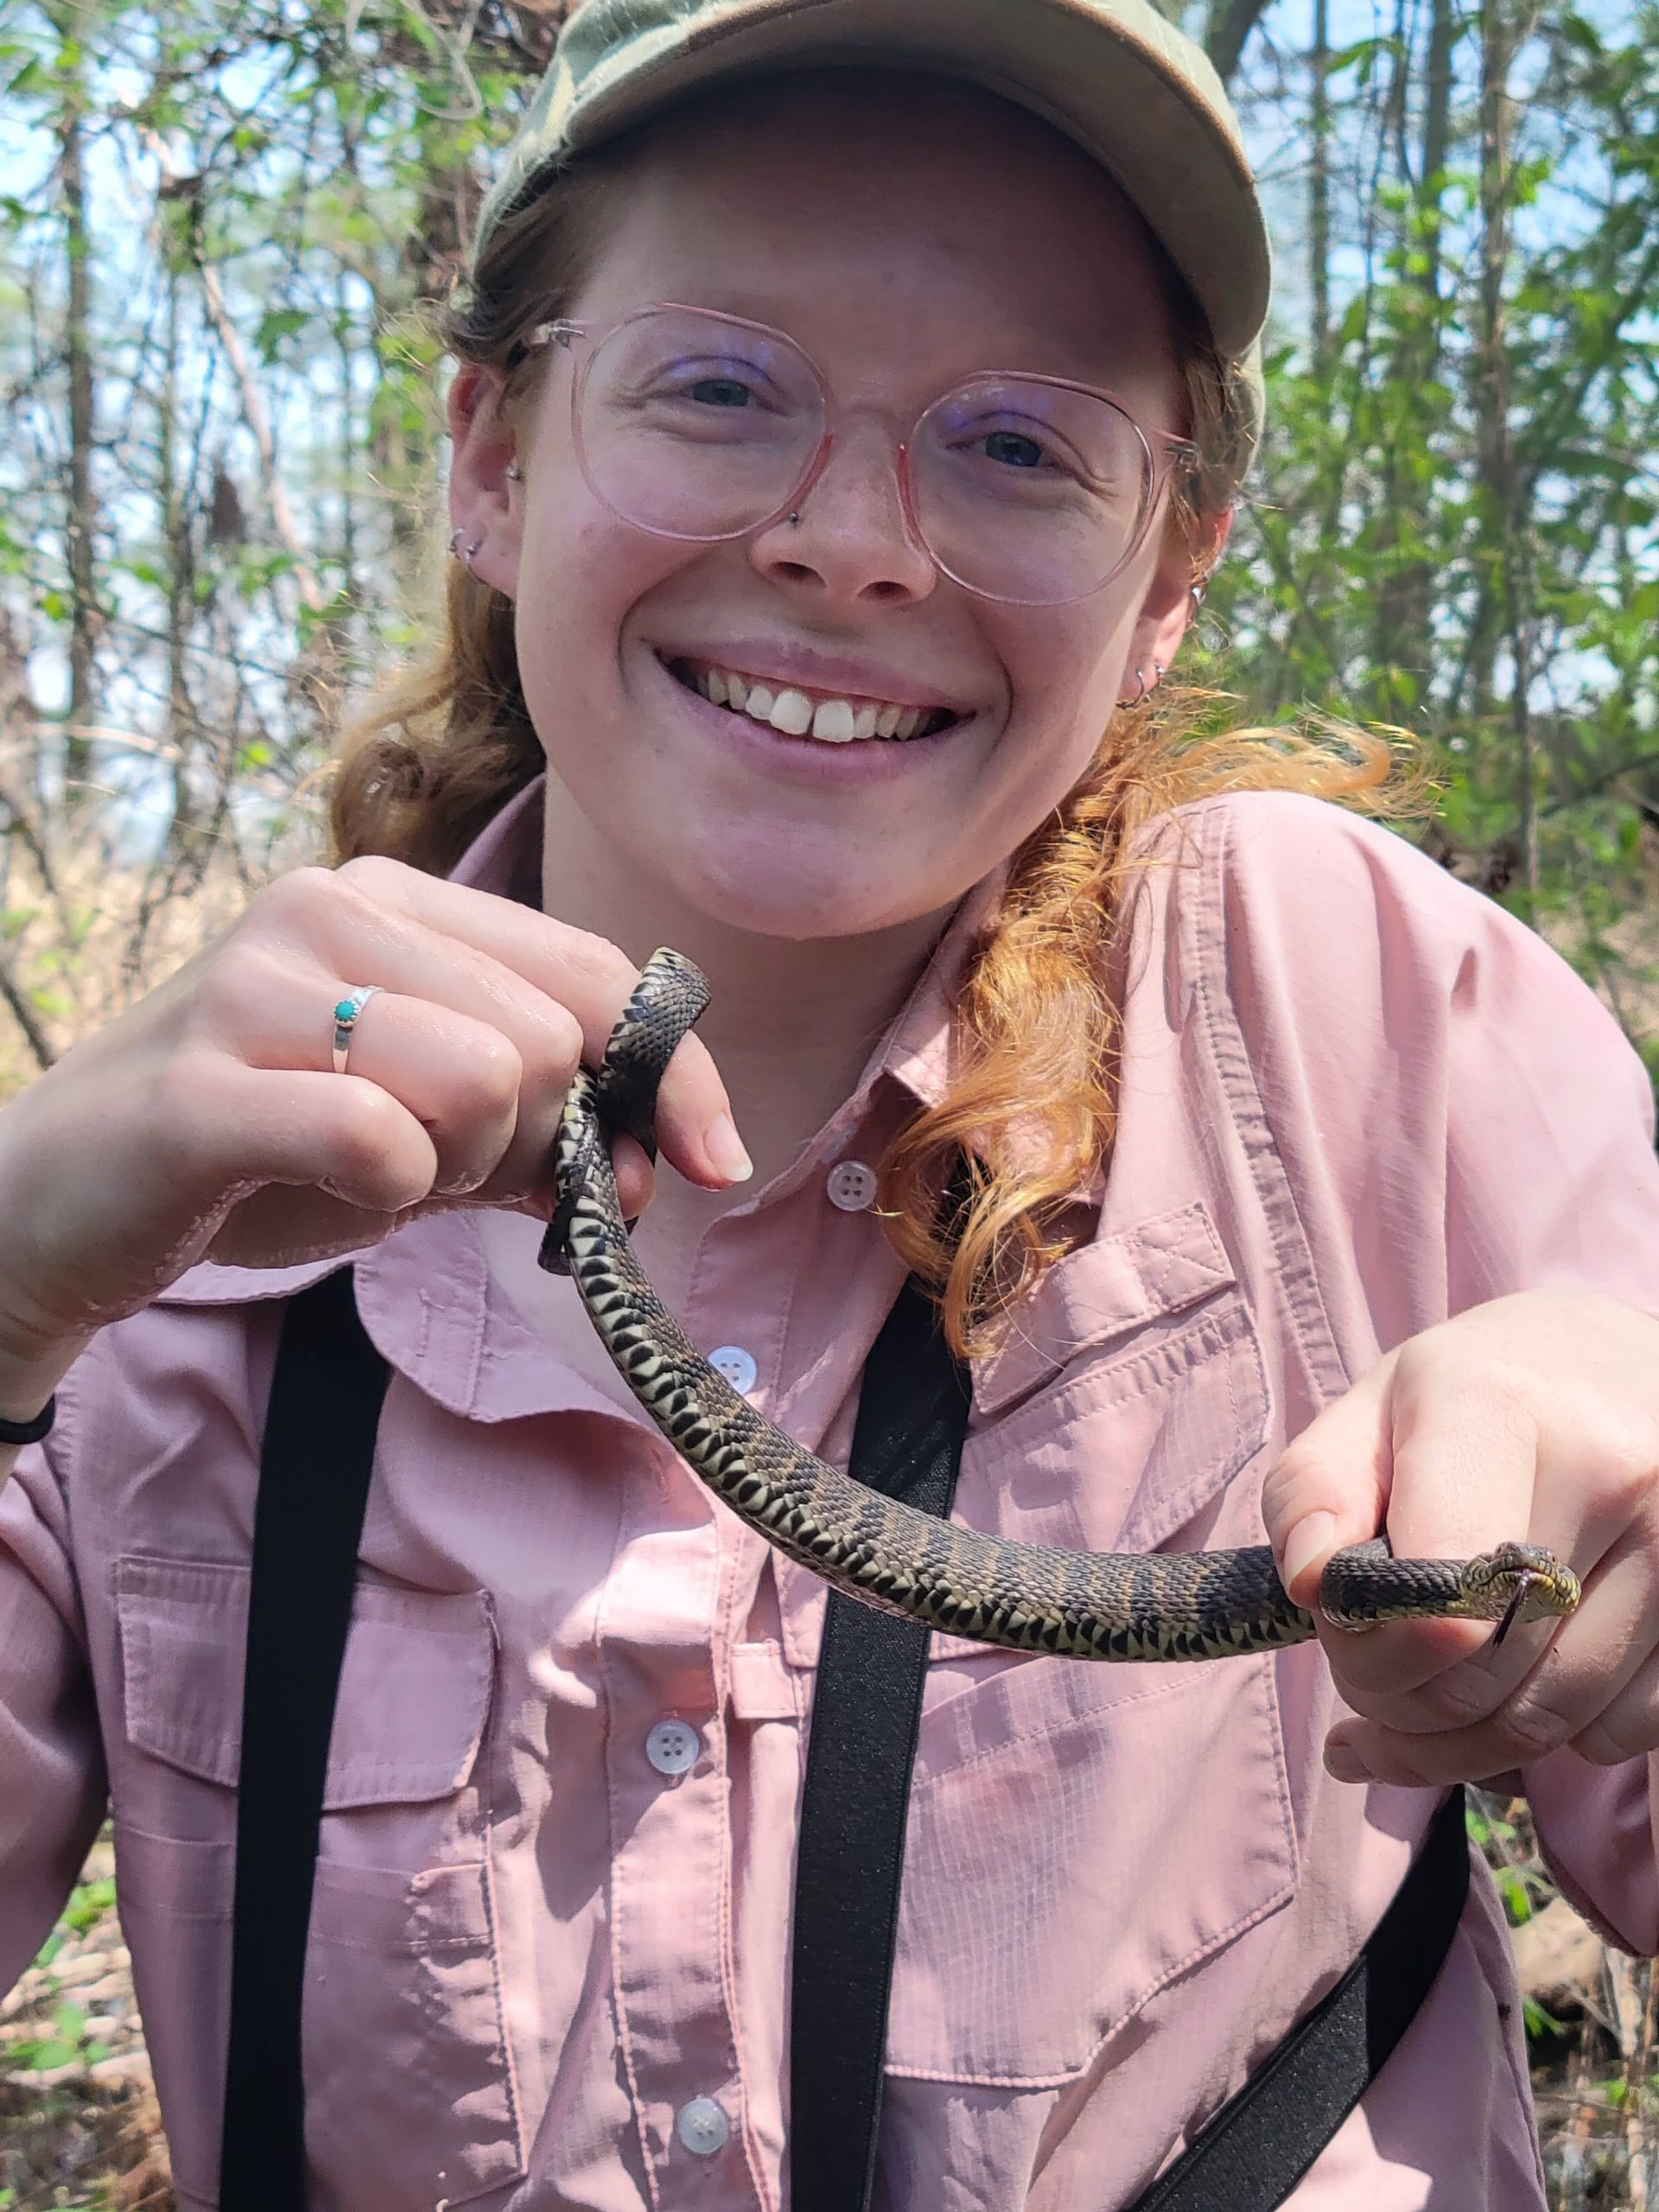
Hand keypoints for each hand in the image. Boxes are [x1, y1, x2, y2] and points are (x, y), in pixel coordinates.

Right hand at [0, 857, 747, 1361]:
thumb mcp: (426, 1136)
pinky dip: (386, 1190)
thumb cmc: (260, 1156)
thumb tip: (670, 1164)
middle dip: (532, 1140)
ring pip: (483, 1079)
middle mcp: (329, 907)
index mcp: (394, 899)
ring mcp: (258, 983)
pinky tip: (331, 1187)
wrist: (65, 1202)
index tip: (711, 1163)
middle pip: (550, 1036)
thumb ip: (542, 1134)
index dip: (676, 1076)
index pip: (596, 971)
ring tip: (374, 1174)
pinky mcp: (200, 1084)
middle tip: (443, 1171)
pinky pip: (379, 1137)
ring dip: (456, 1167)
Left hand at [1261, 1289, 1658, 1786]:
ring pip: (1557, 1723)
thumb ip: (1313, 1493)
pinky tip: (1528, 1674)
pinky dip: (1563, 1731)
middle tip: (1380, 1677)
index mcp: (1497, 1408)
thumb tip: (1313, 1581)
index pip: (1438, 1607)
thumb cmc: (1475, 1396)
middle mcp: (1611, 1468)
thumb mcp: (1372, 1411)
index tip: (1347, 1638)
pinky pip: (1626, 1730)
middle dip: (1406, 1709)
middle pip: (1486, 1682)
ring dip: (1477, 1739)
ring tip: (1440, 1689)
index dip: (1372, 1662)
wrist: (1619, 1362)